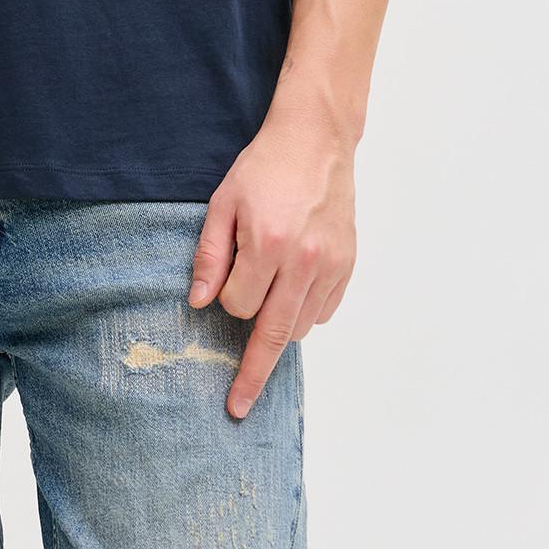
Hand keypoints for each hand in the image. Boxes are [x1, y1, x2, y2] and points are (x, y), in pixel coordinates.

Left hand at [188, 94, 357, 418]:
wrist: (316, 141)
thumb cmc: (263, 169)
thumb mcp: (222, 203)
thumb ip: (210, 255)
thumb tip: (201, 303)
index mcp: (268, 244)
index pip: (239, 305)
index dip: (226, 301)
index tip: (223, 289)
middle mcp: (304, 261)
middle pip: (274, 335)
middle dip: (253, 373)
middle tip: (239, 407)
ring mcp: (330, 266)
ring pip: (300, 328)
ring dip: (277, 330)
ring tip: (265, 304)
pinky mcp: (347, 266)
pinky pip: (322, 312)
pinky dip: (303, 313)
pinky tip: (291, 289)